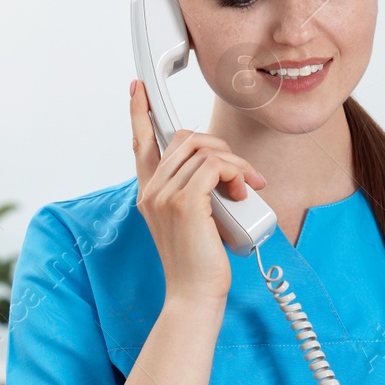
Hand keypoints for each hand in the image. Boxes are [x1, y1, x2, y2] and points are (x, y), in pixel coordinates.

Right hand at [129, 79, 266, 305]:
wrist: (195, 295)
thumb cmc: (201, 263)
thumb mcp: (197, 221)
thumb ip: (199, 194)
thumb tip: (226, 174)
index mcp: (150, 193)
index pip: (140, 143)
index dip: (139, 113)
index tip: (138, 89)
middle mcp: (152, 191)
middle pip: (184, 139)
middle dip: (220, 147)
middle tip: (242, 175)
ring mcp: (165, 196)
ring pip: (203, 150)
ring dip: (235, 163)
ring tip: (247, 188)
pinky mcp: (184, 203)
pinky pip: (213, 166)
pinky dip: (235, 172)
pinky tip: (243, 190)